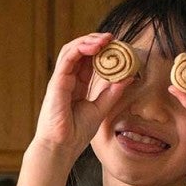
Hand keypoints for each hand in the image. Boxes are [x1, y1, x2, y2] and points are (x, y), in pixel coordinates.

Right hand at [31, 33, 129, 166]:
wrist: (61, 147)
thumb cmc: (75, 133)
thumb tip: (128, 77)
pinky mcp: (56, 82)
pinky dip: (81, 48)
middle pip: (79, 51)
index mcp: (76, 86)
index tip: (118, 46)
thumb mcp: (100, 109)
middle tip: (113, 38)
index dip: (101, 51)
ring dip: (88, 40)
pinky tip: (96, 46)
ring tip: (105, 39)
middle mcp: (67, 80)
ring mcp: (60, 80)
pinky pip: (67, 58)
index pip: (87, 60)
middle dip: (95, 41)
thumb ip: (112, 92)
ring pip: (71, 50)